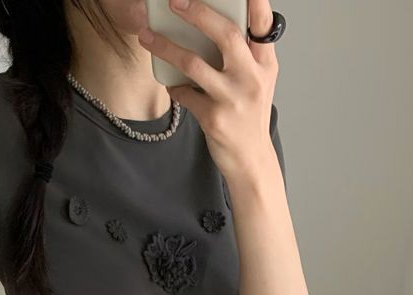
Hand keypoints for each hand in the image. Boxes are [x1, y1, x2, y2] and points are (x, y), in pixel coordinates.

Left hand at [137, 0, 279, 178]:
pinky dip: (174, 87)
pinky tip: (170, 84)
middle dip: (198, 13)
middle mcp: (252, 77)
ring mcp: (233, 98)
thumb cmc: (250, 116)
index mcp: (265, 63)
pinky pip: (185, 94)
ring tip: (148, 37)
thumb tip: (213, 24)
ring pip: (194, 64)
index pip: (262, 22)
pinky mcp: (214, 118)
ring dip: (167, 48)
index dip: (253, 0)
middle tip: (175, 2)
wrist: (251, 160)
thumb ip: (245, 54)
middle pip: (225, 35)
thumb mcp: (258, 81)